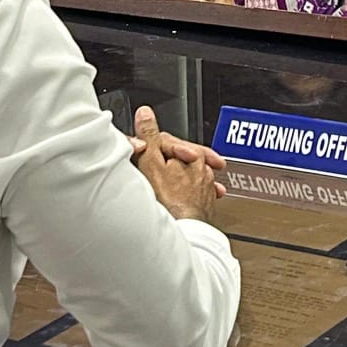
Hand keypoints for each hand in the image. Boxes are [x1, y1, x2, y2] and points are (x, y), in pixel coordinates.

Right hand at [130, 104, 224, 219]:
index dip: (150, 143)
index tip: (139, 147)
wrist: (185, 234)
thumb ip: (150, 136)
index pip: (169, 140)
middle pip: (180, 156)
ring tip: (161, 183)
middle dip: (166, 159)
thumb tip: (145, 113)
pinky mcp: (205, 204)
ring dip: (176, 175)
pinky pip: (193, 191)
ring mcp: (207, 187)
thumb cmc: (168, 202)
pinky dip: (183, 191)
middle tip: (149, 165)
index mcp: (194, 154)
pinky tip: (175, 197)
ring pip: (187, 173)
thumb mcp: (152, 163)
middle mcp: (205, 169)